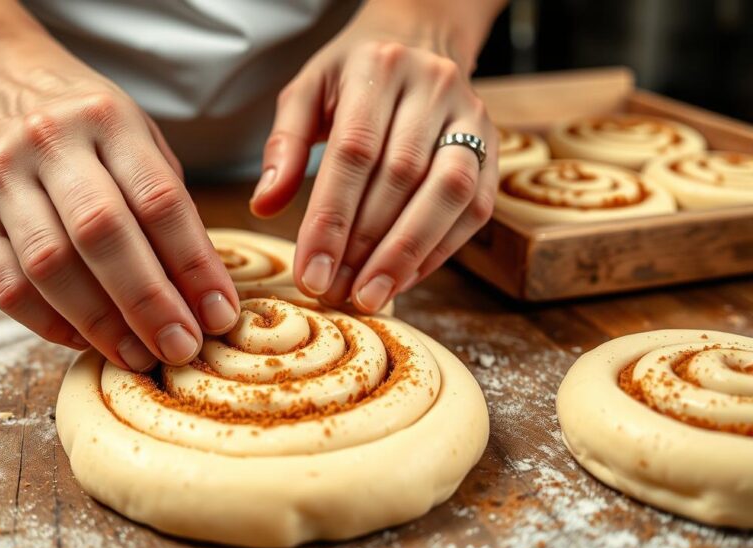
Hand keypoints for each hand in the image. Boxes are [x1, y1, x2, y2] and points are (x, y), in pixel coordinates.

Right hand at [0, 45, 238, 370]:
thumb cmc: (86, 124)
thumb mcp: (138, 137)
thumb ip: (168, 205)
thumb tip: (203, 293)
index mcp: (106, 120)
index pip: (158, 199)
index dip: (193, 264)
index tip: (220, 314)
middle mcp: (48, 145)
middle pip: (101, 233)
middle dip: (148, 302)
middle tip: (182, 348)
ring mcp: (0, 181)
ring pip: (49, 266)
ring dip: (100, 323)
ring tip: (140, 356)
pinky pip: (7, 287)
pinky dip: (51, 324)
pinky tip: (88, 341)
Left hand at [250, 0, 500, 312]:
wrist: (420, 41)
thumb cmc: (353, 76)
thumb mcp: (307, 93)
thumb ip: (284, 146)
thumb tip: (264, 206)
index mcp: (378, 67)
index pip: (354, 152)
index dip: (332, 219)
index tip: (311, 272)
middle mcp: (432, 86)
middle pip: (401, 177)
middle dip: (365, 246)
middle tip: (336, 292)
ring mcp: (471, 116)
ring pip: (448, 193)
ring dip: (408, 253)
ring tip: (372, 296)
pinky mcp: (493, 147)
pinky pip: (474, 208)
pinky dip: (439, 250)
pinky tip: (404, 279)